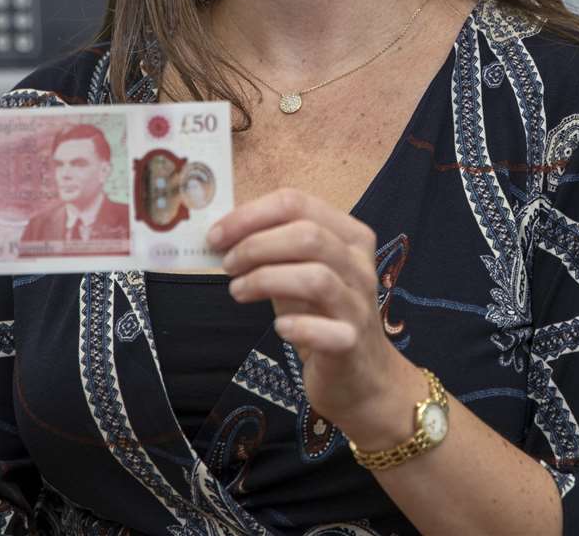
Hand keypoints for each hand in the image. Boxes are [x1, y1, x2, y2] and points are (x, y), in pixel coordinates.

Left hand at [212, 189, 420, 442]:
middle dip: (255, 245)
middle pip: (307, 235)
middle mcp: (360, 265)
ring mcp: (359, 305)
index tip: (217, 235)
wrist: (362, 375)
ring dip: (265, 280)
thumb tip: (222, 233)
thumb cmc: (322, 314)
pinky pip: (325, 331)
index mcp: (349, 236)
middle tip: (228, 265)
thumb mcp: (301, 272)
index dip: (250, 215)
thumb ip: (274, 249)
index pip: (297, 203)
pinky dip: (295, 326)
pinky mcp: (352, 345)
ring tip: (238, 291)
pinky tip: (277, 328)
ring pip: (315, 277)